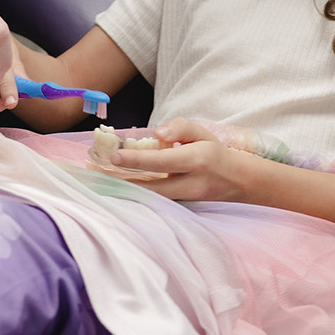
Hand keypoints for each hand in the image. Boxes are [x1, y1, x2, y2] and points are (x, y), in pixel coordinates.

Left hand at [111, 118, 245, 200]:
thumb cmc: (214, 153)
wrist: (236, 181)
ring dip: (128, 190)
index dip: (138, 160)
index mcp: (197, 160)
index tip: (115, 156)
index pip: (163, 161)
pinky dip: (138, 194)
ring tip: (103, 178)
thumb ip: (180, 127)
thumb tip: (157, 133)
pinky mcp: (181, 207)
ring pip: (153, 198)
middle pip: (153, 188)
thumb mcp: (203, 132)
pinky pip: (157, 201)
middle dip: (125, 182)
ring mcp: (186, 199)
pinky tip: (120, 185)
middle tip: (98, 173)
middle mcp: (191, 183)